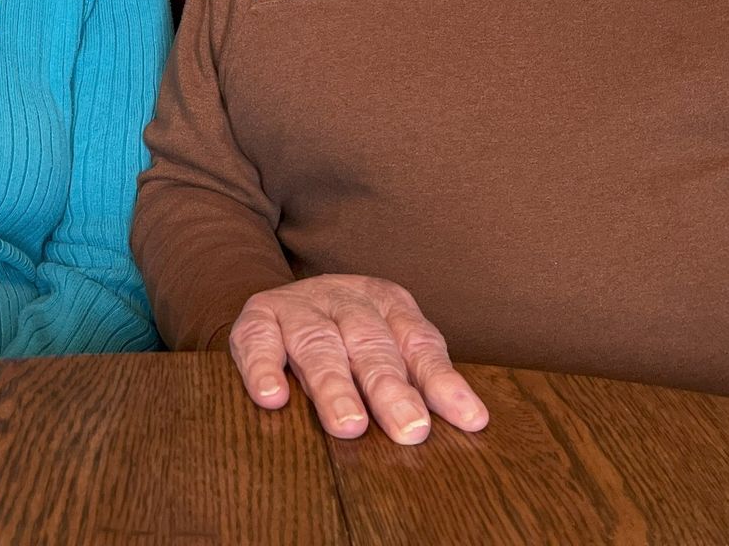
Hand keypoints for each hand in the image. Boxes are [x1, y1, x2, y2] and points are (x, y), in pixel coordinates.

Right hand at [226, 274, 488, 444]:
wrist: (280, 299)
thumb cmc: (346, 338)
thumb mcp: (386, 345)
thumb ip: (418, 379)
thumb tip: (471, 424)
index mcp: (388, 305)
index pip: (419, 342)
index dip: (442, 381)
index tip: (469, 419)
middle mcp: (346, 299)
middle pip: (371, 344)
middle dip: (391, 388)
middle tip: (410, 429)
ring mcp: (299, 306)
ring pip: (318, 343)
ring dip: (334, 385)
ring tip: (349, 425)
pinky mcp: (257, 317)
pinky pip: (257, 341)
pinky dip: (263, 367)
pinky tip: (273, 397)